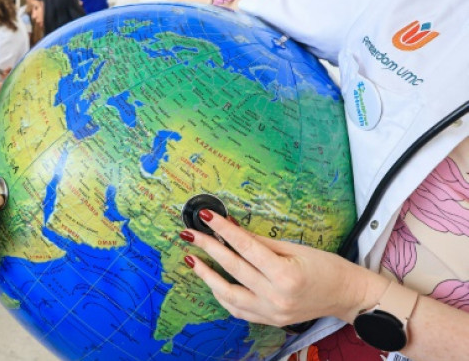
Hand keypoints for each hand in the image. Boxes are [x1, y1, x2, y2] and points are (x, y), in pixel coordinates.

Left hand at [182, 210, 389, 325]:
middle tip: (190, 234)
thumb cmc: (326, 266)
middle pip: (233, 268)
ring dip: (207, 276)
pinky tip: (212, 281)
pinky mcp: (270, 320)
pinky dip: (222, 295)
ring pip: (228, 295)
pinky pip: (238, 310)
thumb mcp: (295, 248)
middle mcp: (276, 296)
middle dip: (208, 249)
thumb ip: (259, 241)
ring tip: (192, 259)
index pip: (246, 248)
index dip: (223, 230)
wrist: (347, 295)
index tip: (206, 217)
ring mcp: (272, 312)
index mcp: (286, 275)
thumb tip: (230, 227)